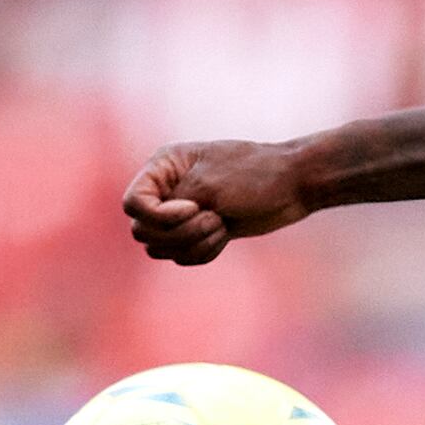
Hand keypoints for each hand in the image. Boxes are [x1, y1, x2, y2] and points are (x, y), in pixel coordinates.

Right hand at [123, 138, 310, 265]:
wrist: (293, 186)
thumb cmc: (253, 176)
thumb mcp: (207, 186)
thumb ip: (169, 207)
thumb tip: (144, 230)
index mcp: (163, 167)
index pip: (132, 204)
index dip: (158, 216)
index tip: (194, 208)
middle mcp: (167, 189)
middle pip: (143, 231)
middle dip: (180, 233)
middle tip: (214, 219)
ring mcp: (182, 213)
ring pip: (160, 248)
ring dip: (192, 244)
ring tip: (221, 226)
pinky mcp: (199, 232)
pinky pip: (181, 257)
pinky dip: (202, 252)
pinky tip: (225, 236)